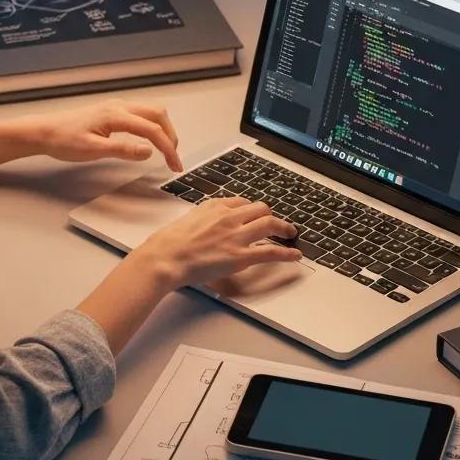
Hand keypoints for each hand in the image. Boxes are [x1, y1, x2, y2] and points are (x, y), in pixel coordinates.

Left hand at [32, 99, 182, 170]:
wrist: (44, 131)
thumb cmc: (63, 139)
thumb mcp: (92, 150)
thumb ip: (122, 150)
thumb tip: (148, 151)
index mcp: (116, 115)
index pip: (152, 130)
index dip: (168, 148)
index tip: (174, 164)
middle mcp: (119, 107)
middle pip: (158, 115)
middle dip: (170, 136)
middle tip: (173, 158)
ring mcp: (116, 107)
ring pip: (151, 113)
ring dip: (163, 130)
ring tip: (166, 150)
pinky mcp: (112, 112)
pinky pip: (141, 114)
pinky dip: (152, 126)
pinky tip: (150, 140)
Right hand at [135, 197, 302, 294]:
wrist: (165, 257)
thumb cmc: (168, 243)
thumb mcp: (186, 220)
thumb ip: (201, 219)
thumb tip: (203, 225)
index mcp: (214, 206)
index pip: (241, 202)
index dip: (252, 209)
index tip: (256, 214)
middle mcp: (228, 217)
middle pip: (260, 209)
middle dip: (270, 215)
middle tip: (276, 223)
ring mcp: (236, 235)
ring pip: (270, 224)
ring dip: (283, 228)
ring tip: (290, 233)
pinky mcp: (240, 255)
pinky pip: (270, 252)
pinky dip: (287, 253)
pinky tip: (295, 254)